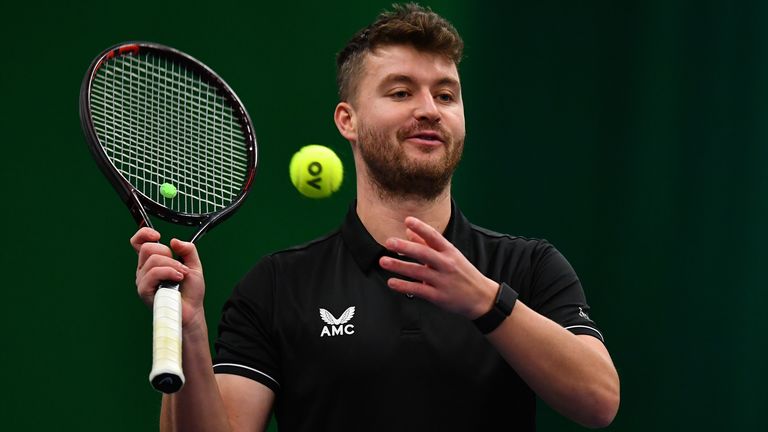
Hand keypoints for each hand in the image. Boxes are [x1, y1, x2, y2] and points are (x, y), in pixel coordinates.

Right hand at [130, 227, 206, 328]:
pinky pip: (154, 273)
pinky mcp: (143, 290)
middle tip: (180, 267)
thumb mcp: (194, 265)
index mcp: (153, 262)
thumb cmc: (190, 291)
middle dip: (168, 254)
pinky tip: (178, 279)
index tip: (157, 235)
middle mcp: (144, 270)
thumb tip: (174, 241)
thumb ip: (188, 250)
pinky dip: (169, 273)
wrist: (192, 310)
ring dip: (173, 266)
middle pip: (147, 248)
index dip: (144, 234)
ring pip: (153, 260)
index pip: (138, 242)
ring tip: (182, 276)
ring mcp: (142, 280)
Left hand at [378, 216, 498, 318]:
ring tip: (383, 261)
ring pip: (418, 272)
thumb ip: (427, 243)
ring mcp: (442, 281)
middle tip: (389, 242)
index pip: (435, 236)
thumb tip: (409, 231)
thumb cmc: (462, 273)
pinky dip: (404, 286)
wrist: (481, 298)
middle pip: (424, 253)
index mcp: (450, 252)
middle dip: (406, 247)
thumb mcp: (450, 255)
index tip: (407, 220)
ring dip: (399, 266)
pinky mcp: (438, 296)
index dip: (421, 228)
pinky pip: (418, 290)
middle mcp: (446, 264)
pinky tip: (392, 282)